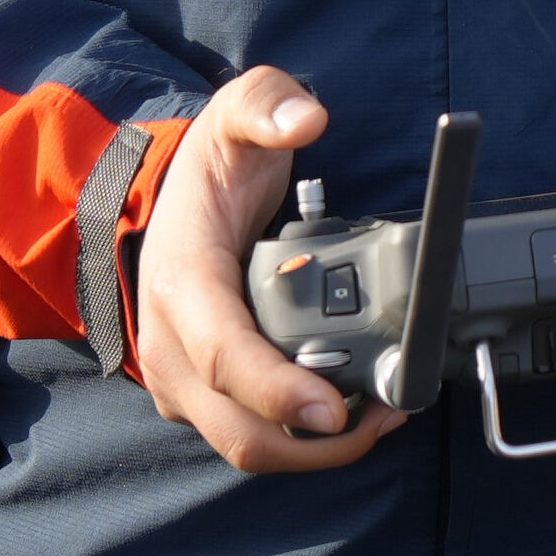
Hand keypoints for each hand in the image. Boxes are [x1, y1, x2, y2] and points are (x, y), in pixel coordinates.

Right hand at [133, 67, 406, 472]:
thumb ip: (268, 105)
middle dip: (318, 441)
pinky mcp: (197, 399)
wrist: (166, 203)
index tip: (336, 409)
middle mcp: (171, 346)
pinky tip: (352, 417)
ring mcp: (180, 380)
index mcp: (182, 284)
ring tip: (383, 417)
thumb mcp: (235, 115)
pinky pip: (249, 437)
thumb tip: (306, 119)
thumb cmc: (209, 168)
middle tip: (388, 416)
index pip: (226, 356)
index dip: (280, 391)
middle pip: (241, 429)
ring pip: (248, 445)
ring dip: (316, 450)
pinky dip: (300, 441)